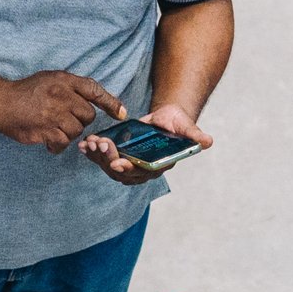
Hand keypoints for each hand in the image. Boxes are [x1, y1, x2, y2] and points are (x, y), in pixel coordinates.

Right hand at [0, 69, 124, 151]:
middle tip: (63, 120)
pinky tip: (48, 141)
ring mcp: (53, 113)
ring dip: (67, 134)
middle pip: (88, 115)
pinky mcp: (45, 130)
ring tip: (52, 129)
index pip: (94, 90)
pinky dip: (57, 146)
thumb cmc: (25, 92)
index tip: (121, 113)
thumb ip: (70, 88)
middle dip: (79, 121)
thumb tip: (93, 101)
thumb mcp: (49, 79)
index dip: (110, 102)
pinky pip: (63, 143)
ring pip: (77, 131)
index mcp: (63, 80)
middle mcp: (61, 95)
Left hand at [81, 104, 213, 182]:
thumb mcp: (186, 127)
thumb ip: (193, 135)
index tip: (117, 164)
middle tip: (100, 146)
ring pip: (109, 166)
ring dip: (98, 156)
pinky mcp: (119, 156)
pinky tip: (84, 145)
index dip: (129, 170)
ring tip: (90, 143)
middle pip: (122, 171)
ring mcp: (130, 164)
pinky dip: (93, 153)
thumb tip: (208, 142)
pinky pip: (104, 159)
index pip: (142, 173)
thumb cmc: (177, 123)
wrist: (166, 118)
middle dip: (108, 160)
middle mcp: (143, 170)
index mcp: (158, 166)